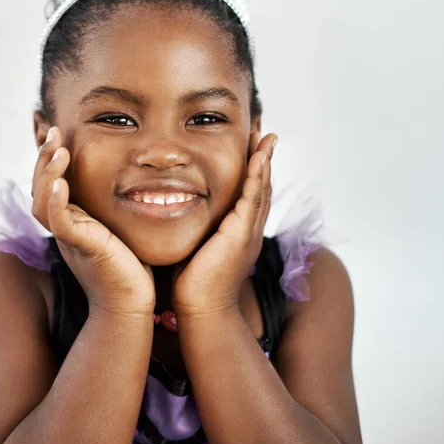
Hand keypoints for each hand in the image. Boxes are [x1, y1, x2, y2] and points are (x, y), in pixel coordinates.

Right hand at [31, 127, 155, 315]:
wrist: (132, 304)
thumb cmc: (133, 267)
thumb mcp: (123, 227)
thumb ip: (120, 205)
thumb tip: (139, 180)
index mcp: (74, 221)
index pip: (53, 183)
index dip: (51, 159)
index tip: (60, 132)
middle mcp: (66, 228)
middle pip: (39, 188)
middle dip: (44, 157)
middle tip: (53, 130)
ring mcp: (69, 239)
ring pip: (41, 202)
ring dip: (47, 173)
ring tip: (58, 148)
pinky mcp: (80, 248)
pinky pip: (58, 222)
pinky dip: (55, 201)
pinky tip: (60, 183)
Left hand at [172, 132, 276, 316]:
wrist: (200, 310)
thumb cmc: (192, 282)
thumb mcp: (196, 245)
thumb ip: (195, 226)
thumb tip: (175, 208)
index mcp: (239, 232)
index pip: (249, 193)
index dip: (253, 169)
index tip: (251, 145)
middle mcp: (249, 230)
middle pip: (261, 187)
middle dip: (264, 158)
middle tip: (266, 133)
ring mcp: (248, 232)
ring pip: (261, 189)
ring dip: (265, 160)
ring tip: (268, 136)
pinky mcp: (241, 235)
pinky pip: (253, 199)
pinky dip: (257, 176)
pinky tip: (259, 157)